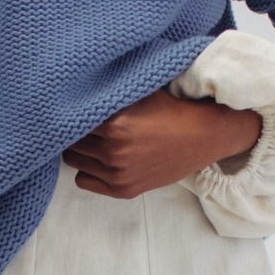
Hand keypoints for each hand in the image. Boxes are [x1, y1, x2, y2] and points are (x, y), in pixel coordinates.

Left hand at [62, 87, 261, 197]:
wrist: (203, 136)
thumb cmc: (171, 109)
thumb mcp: (140, 92)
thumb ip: (109, 91)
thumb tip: (77, 85)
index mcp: (114, 124)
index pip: (73, 119)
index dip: (75, 111)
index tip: (77, 108)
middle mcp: (114, 151)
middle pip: (71, 141)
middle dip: (77, 132)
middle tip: (88, 125)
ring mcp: (118, 173)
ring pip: (75, 161)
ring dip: (81, 151)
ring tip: (95, 141)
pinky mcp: (123, 189)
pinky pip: (84, 181)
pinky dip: (89, 170)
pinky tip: (101, 160)